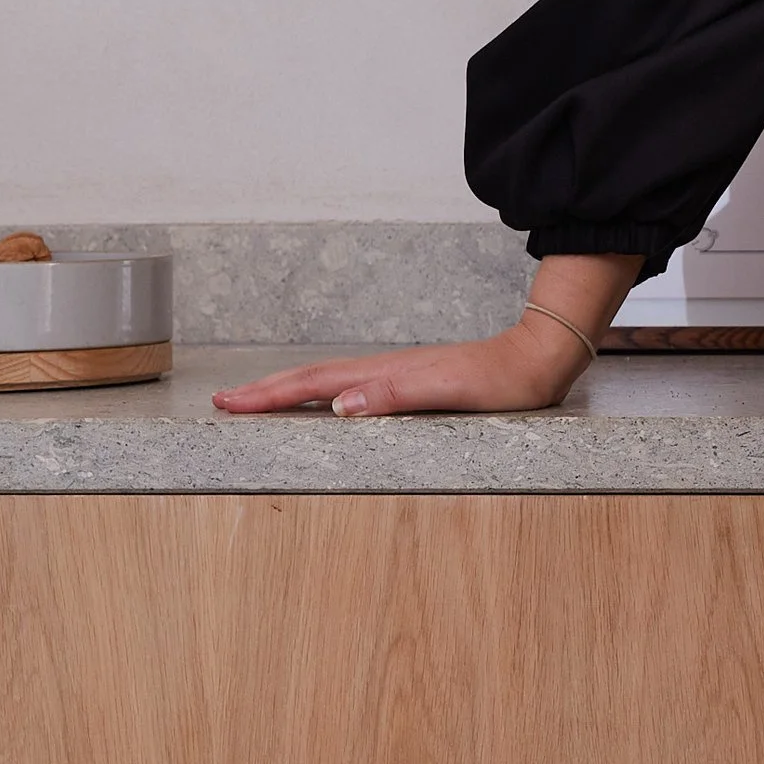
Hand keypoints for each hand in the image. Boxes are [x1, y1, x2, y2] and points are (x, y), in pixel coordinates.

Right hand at [212, 319, 591, 417]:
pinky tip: (323, 401)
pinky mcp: (411, 382)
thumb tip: (340, 404)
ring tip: (257, 399)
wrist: (539, 359)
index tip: (231, 403)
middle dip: (266, 391)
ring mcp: (396, 375)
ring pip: (328, 381)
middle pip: (312, 379)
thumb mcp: (452, 390)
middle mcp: (385, 372)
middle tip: (224, 401)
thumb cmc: (501, 380)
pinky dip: (322, 393)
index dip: (271, 395)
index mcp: (386, 375)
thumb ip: (397, 394)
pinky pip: (351, 387)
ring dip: (289, 390)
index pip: (315, 385)